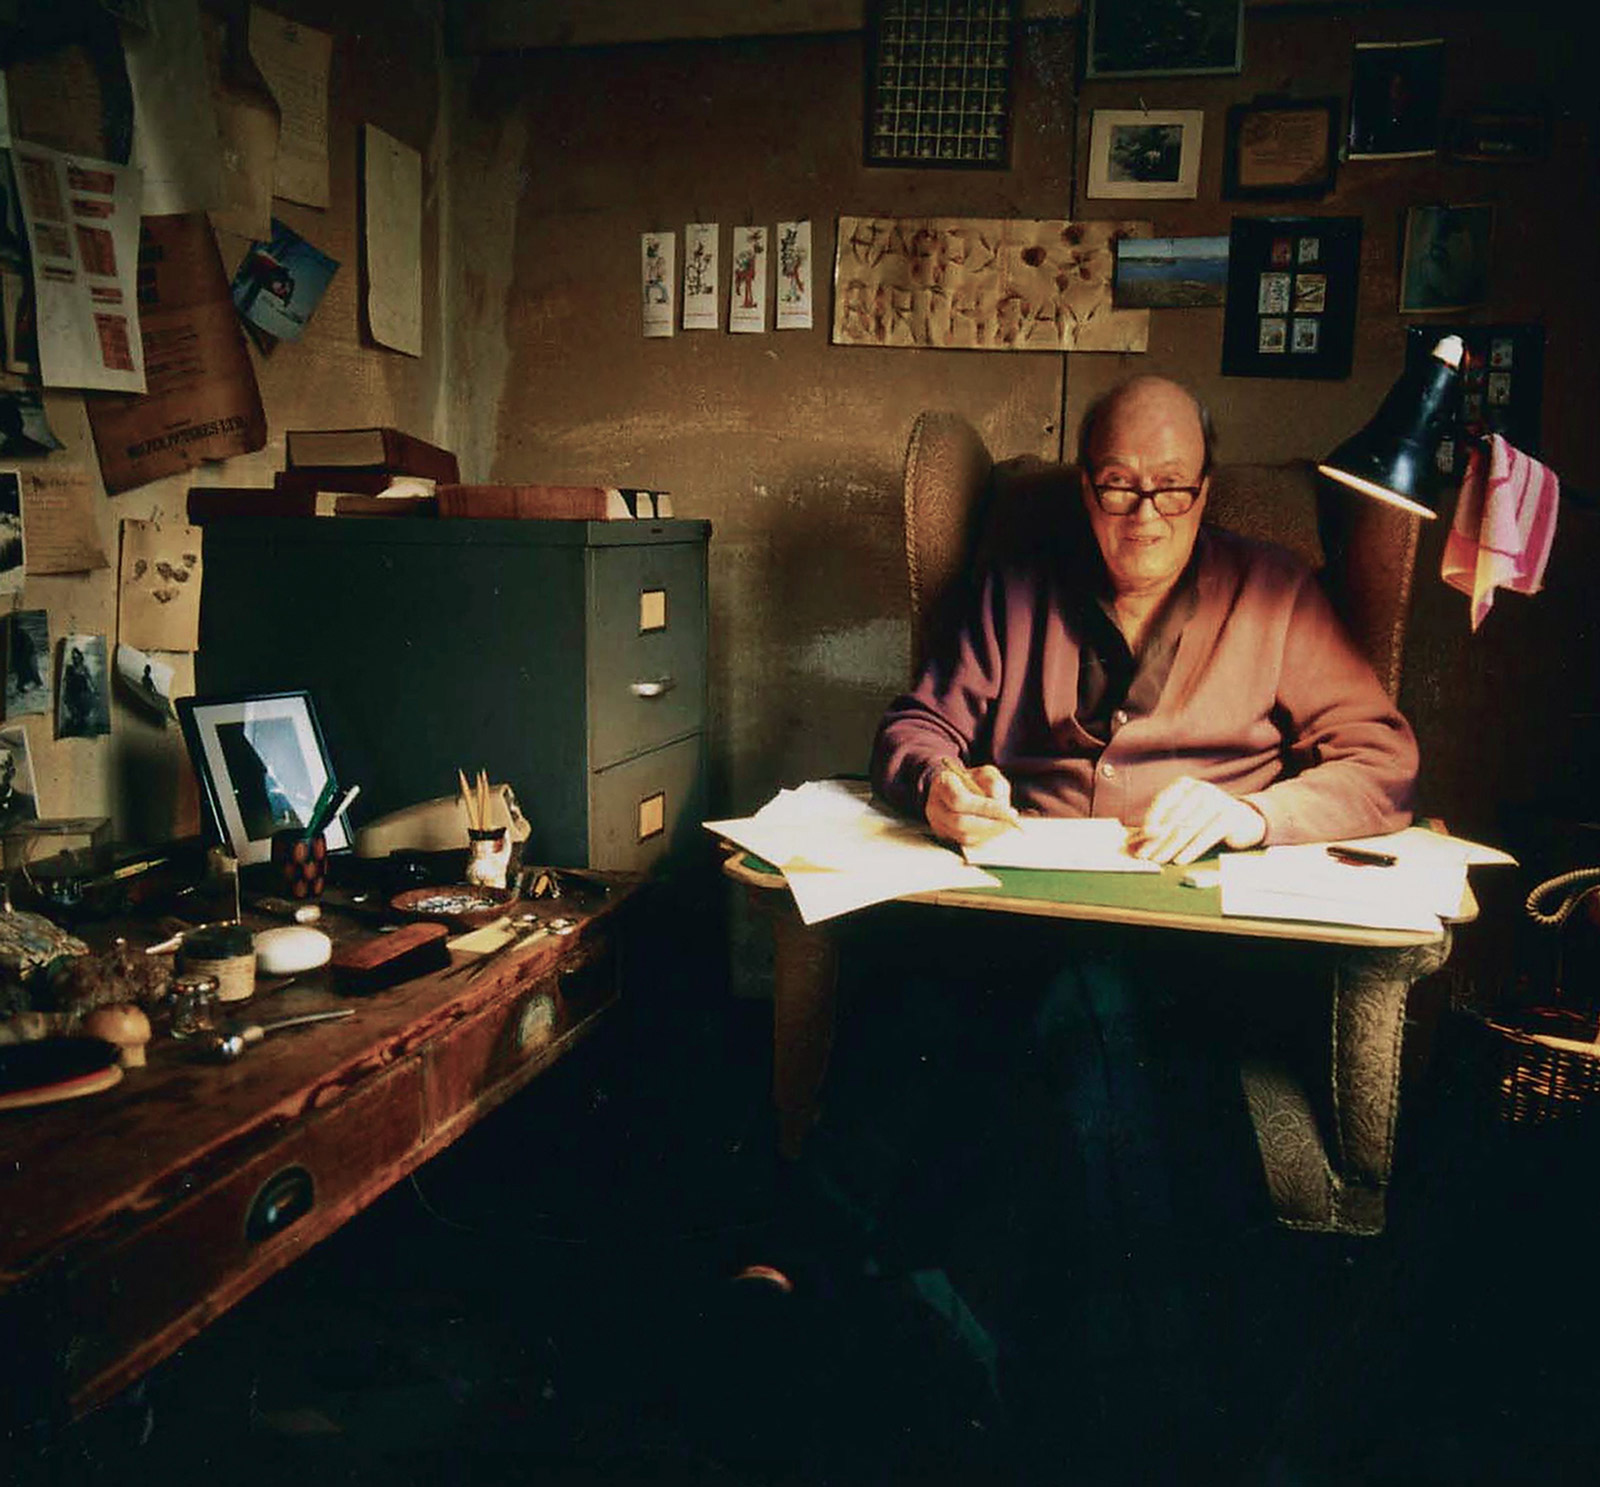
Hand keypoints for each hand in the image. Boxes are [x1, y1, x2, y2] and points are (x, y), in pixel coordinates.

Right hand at [925, 761, 1021, 848]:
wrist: (957, 789)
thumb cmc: (973, 781)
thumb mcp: (986, 774)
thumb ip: (994, 783)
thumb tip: (998, 801)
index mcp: (942, 783)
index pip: (960, 800)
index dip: (986, 808)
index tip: (1009, 812)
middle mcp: (935, 805)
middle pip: (960, 822)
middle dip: (990, 824)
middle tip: (1011, 822)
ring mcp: (937, 823)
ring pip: (964, 836)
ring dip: (989, 832)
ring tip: (1006, 824)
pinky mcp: (944, 836)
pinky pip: (966, 843)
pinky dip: (984, 837)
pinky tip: (995, 828)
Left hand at [1129, 777, 1265, 865]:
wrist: (1244, 821)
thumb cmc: (1206, 819)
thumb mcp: (1185, 815)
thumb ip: (1163, 824)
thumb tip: (1136, 840)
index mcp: (1185, 785)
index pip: (1163, 801)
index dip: (1150, 820)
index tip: (1140, 837)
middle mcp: (1201, 789)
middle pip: (1174, 817)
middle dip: (1157, 838)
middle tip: (1145, 855)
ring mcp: (1217, 801)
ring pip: (1188, 828)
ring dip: (1171, 847)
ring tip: (1159, 860)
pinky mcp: (1229, 817)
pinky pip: (1206, 836)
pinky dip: (1191, 850)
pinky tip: (1180, 860)